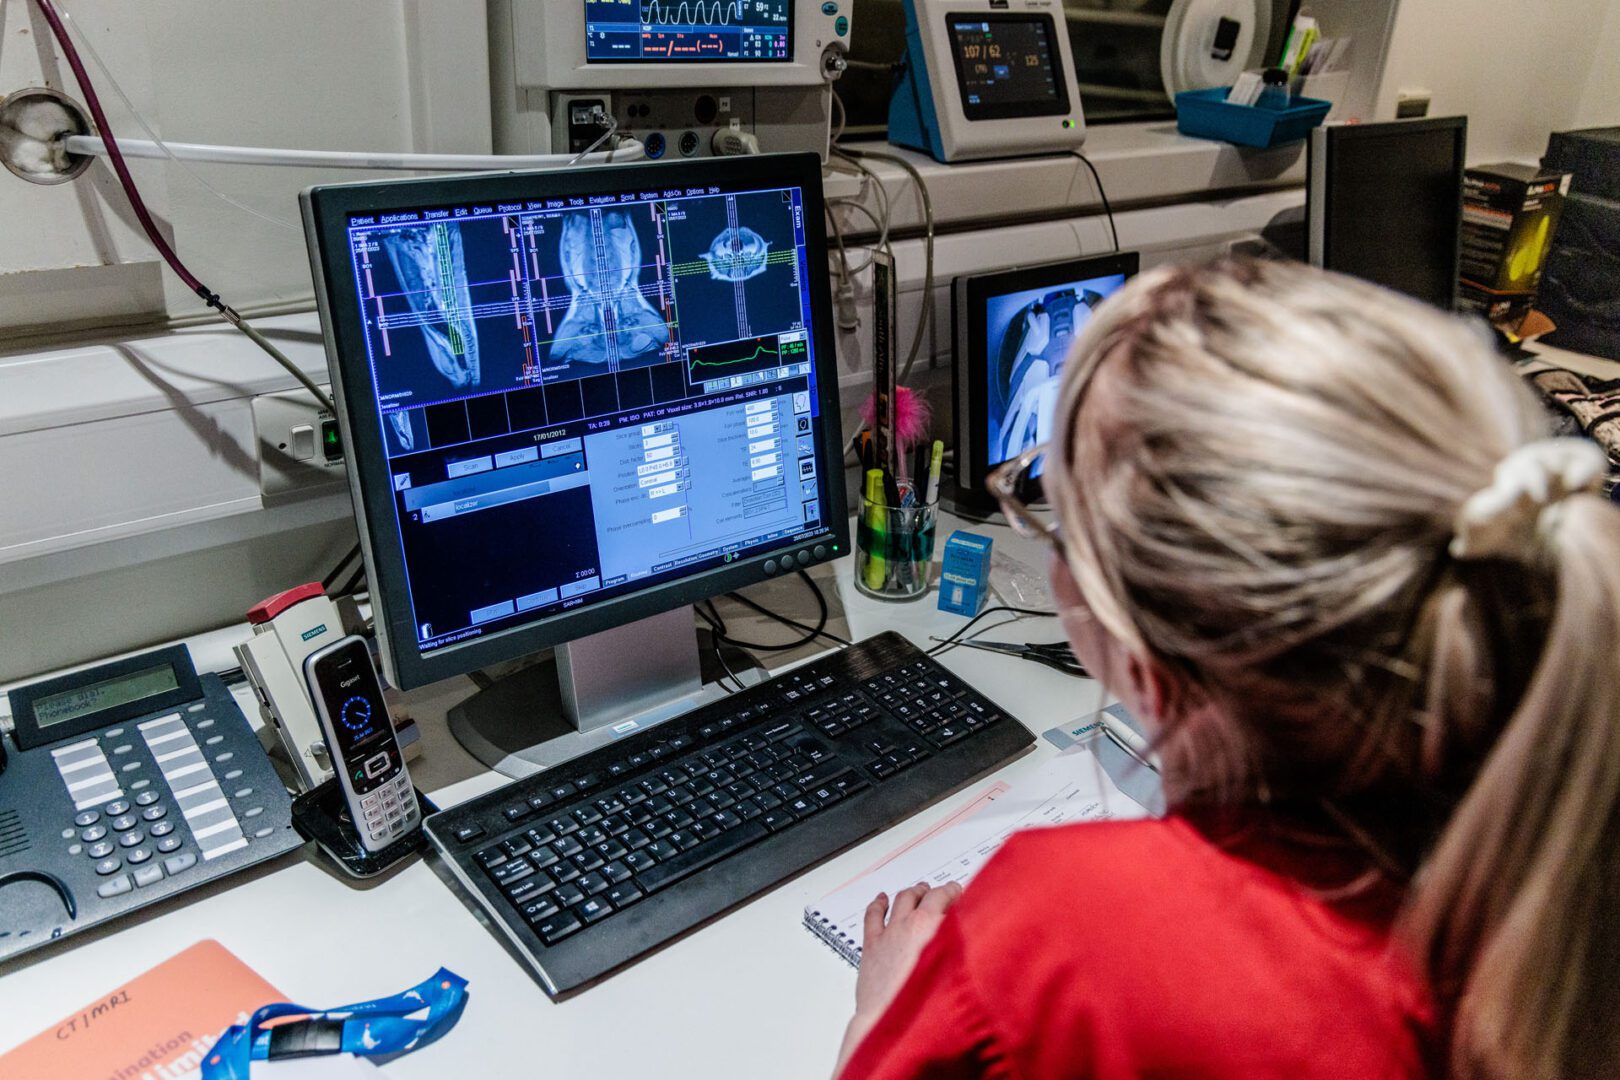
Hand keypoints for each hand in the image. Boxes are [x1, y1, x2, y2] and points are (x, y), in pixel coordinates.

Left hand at [835, 881, 963, 1073]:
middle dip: (935, 891)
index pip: (946, 897)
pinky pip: (872, 916)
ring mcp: (889, 933)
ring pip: (900, 900)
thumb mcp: (956, 972)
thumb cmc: (925, 1006)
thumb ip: (965, 951)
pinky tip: (880, 900)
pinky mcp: (871, 945)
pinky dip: (877, 904)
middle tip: (942, 892)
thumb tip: (976, 943)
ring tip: (916, 890)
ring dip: (911, 893)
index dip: (954, 893)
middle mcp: (910, 925)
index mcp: (933, 927)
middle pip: (924, 896)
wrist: (891, 1022)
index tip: (959, 894)